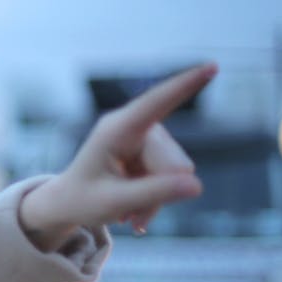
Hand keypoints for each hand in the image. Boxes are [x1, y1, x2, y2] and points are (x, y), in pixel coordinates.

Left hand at [19, 63, 217, 250]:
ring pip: (178, 175)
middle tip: (127, 214)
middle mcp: (135, 126)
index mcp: (117, 129)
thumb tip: (196, 186)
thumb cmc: (82, 199)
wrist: (69, 204)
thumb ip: (153, 194)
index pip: (157, 103)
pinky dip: (156, 200)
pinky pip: (174, 180)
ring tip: (127, 212)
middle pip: (175, 164)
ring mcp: (147, 138)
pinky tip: (134, 210)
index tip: (212, 66)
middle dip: (159, 193)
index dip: (185, 85)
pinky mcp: (154, 151)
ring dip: (156, 200)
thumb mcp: (113, 203)